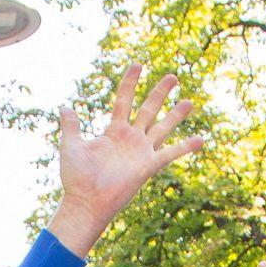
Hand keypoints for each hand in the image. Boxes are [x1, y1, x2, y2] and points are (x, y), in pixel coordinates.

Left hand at [48, 65, 203, 256]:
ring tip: (189, 101)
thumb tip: (64, 107)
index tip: (138, 65)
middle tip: (173, 77)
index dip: (131, 83)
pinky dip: (186, 147)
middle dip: (160, 93)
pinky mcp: (148, 166)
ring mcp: (141, 152)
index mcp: (114, 132)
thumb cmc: (76, 178)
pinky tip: (201, 139)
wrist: (86, 202)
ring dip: (176, 115)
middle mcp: (131, 139)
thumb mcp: (71, 146)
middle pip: (149, 109)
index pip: (124, 101)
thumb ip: (71, 126)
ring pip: (163, 127)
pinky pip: (170, 153)